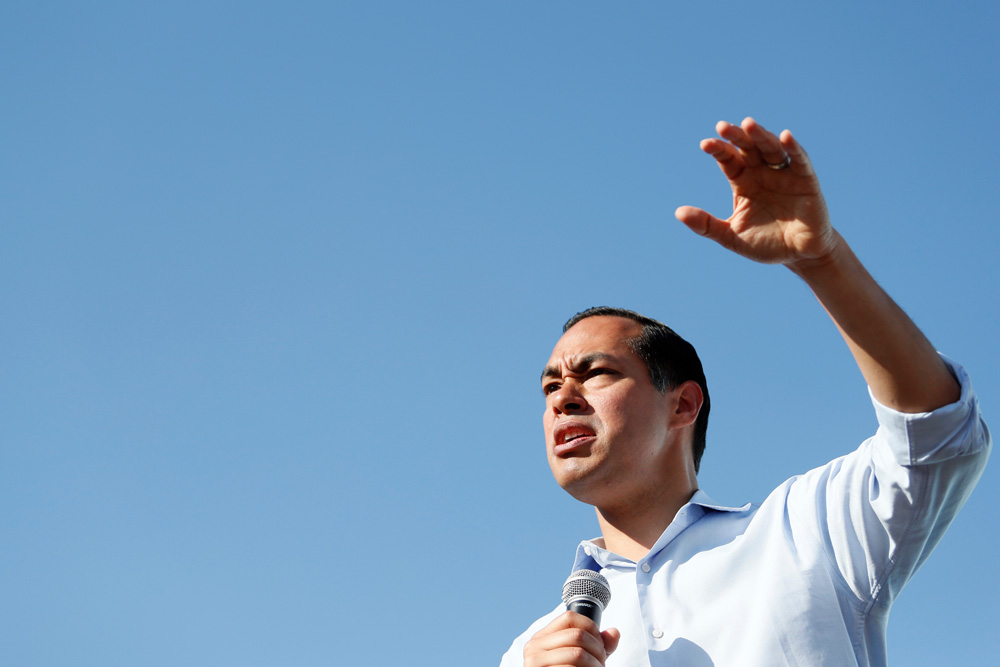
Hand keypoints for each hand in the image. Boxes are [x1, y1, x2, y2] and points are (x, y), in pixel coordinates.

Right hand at [523, 611, 620, 666]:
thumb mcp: (580, 659)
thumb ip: (596, 646)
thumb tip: (614, 633)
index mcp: (541, 639)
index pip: (569, 617)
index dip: (591, 627)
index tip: (599, 643)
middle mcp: (534, 647)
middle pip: (577, 635)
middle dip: (598, 650)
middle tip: (602, 663)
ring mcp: (535, 663)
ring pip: (578, 653)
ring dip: (595, 664)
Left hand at [675, 117, 838, 269]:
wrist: (799, 256)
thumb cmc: (766, 244)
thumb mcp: (731, 237)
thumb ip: (707, 225)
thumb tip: (678, 213)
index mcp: (744, 182)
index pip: (729, 161)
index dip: (719, 150)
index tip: (705, 144)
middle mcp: (763, 173)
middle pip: (748, 149)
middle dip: (737, 137)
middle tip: (723, 127)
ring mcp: (784, 174)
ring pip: (771, 149)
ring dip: (761, 136)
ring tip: (749, 125)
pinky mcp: (806, 180)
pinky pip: (800, 161)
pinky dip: (793, 148)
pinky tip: (785, 136)